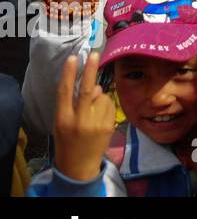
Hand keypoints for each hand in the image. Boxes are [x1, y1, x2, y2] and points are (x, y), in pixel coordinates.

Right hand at [53, 53, 116, 182]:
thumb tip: (95, 86)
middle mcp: (79, 120)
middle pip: (86, 90)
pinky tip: (101, 116)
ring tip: (93, 111)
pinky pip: (110, 106)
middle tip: (95, 54)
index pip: (65, 92)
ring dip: (100, 97)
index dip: (69, 74)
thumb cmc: (68, 140)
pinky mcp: (108, 127)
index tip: (73, 58)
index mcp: (62, 118)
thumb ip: (74, 104)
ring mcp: (95, 124)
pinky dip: (107, 105)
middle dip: (91, 70)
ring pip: (102, 97)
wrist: (79, 165)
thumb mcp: (63, 123)